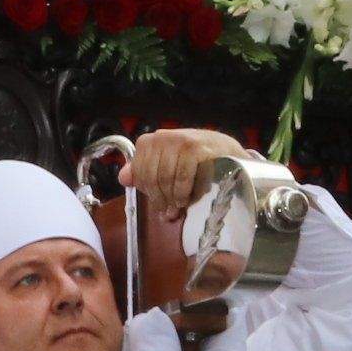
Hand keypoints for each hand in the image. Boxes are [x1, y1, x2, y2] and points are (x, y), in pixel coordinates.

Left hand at [124, 127, 243, 221]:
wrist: (228, 152)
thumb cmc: (195, 161)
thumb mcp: (167, 164)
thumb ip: (144, 171)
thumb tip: (123, 178)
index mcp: (150, 141)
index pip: (138, 173)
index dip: (147, 192)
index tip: (158, 204)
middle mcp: (162, 137)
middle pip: (151, 178)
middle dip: (160, 199)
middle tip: (168, 213)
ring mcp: (179, 140)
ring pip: (165, 179)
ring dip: (172, 199)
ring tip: (179, 208)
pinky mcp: (196, 148)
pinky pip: (182, 178)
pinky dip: (184, 192)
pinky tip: (187, 199)